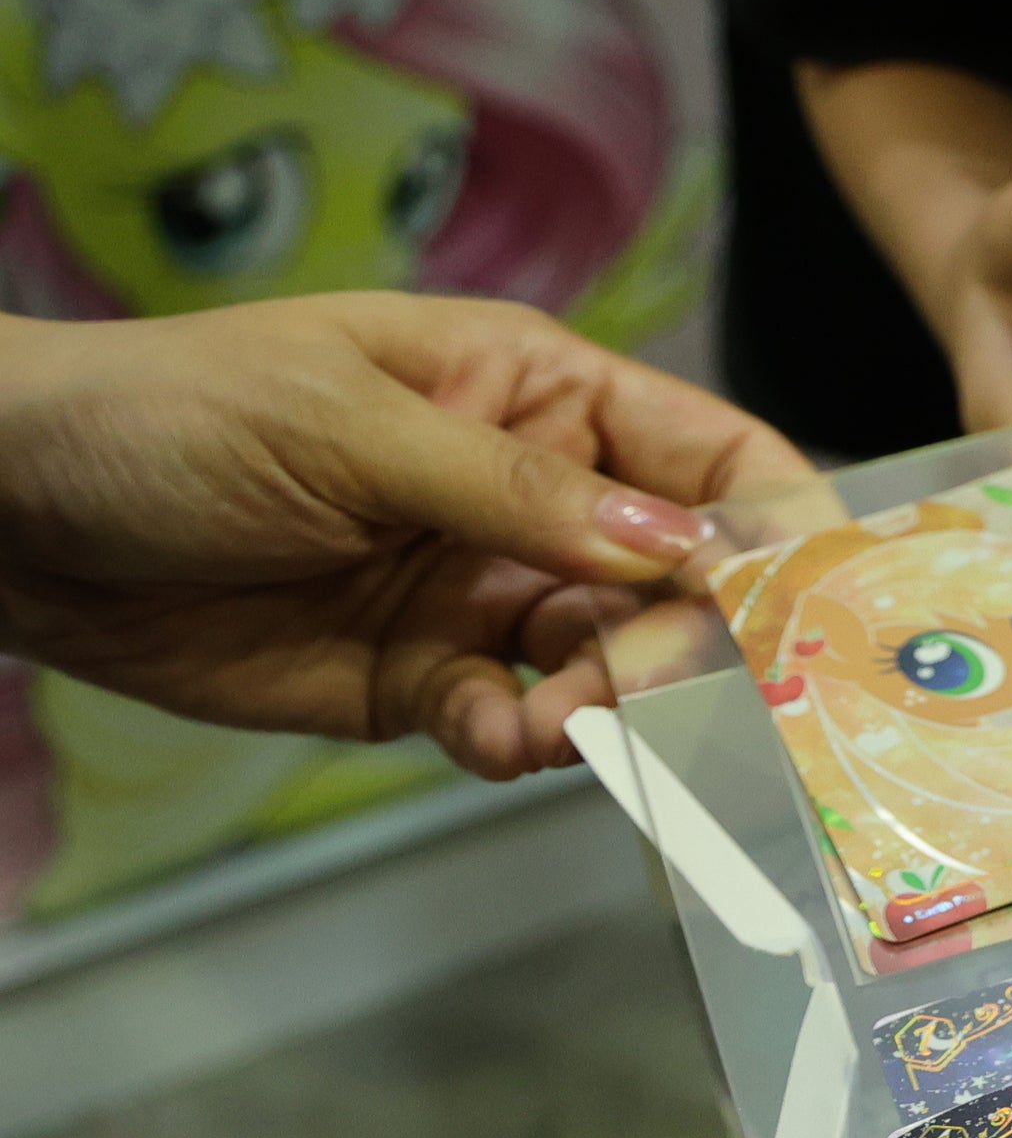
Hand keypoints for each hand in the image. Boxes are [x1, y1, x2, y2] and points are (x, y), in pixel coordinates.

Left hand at [0, 294, 809, 775]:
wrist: (13, 514)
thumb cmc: (170, 417)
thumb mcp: (348, 427)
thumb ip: (518, 493)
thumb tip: (680, 552)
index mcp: (539, 394)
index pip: (711, 458)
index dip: (778, 527)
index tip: (807, 608)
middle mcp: (537, 498)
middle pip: (685, 585)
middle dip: (686, 645)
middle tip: (635, 689)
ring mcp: (484, 592)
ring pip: (615, 668)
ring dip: (604, 707)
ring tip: (539, 725)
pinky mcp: (427, 679)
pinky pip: (521, 725)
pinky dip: (521, 743)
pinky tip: (482, 735)